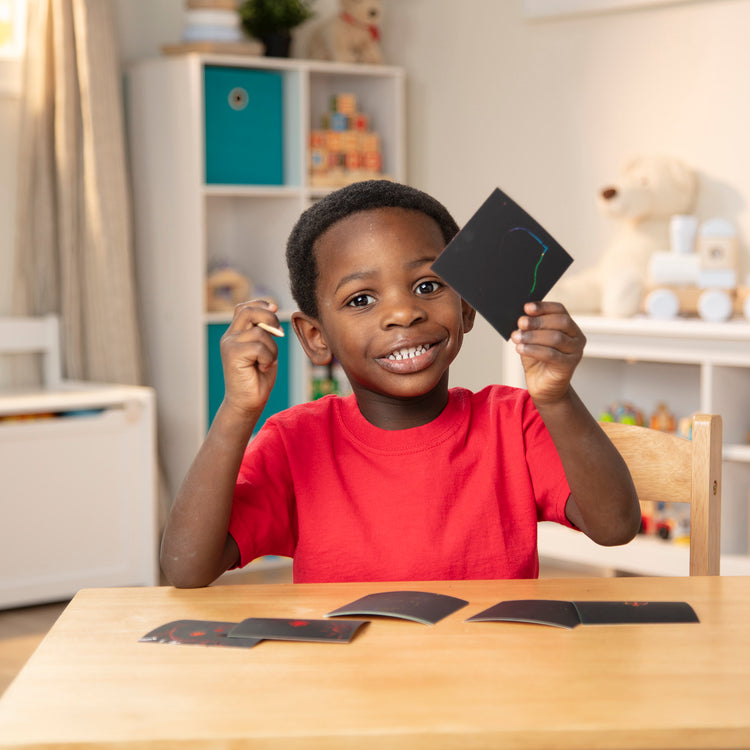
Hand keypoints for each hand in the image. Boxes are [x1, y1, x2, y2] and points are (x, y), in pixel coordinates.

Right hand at [219, 300, 281, 418]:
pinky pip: (259, 347)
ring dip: (272, 349)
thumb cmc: (258, 377)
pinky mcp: (232, 354)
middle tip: (280, 334)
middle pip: (248, 311)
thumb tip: (273, 308)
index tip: (275, 308)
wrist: (247, 402)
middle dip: (270, 317)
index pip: (244, 308)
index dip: (260, 304)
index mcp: (236, 333)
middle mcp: (230, 336)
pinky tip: (262, 368)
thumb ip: (265, 331)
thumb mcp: (264, 349)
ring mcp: (229, 344)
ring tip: (267, 362)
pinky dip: (268, 358)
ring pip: (260, 332)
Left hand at [510, 301, 584, 405]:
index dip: (544, 307)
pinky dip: (533, 350)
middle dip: (538, 321)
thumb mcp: (531, 340)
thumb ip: (529, 328)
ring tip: (517, 337)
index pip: (560, 310)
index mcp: (569, 326)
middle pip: (560, 322)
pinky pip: (551, 354)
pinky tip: (520, 348)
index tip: (527, 307)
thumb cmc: (537, 360)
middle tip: (520, 322)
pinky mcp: (569, 365)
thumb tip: (521, 317)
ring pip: (556, 338)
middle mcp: (576, 337)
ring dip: (533, 336)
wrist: (543, 386)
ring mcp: (575, 352)